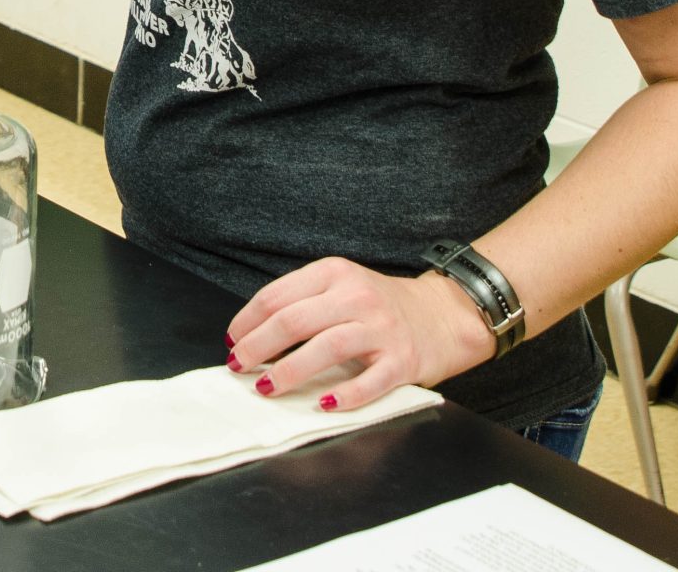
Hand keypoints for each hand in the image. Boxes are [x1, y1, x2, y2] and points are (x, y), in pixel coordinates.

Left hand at [225, 257, 495, 409]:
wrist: (444, 314)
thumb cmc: (381, 305)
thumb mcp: (341, 286)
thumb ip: (303, 302)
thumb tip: (251, 334)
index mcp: (334, 273)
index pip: (277, 296)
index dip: (247, 321)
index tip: (233, 341)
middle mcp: (356, 297)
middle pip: (294, 321)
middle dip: (258, 347)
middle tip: (239, 367)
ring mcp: (381, 329)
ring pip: (327, 348)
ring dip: (290, 371)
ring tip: (267, 387)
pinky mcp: (403, 360)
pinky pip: (370, 381)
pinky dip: (344, 396)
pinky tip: (322, 404)